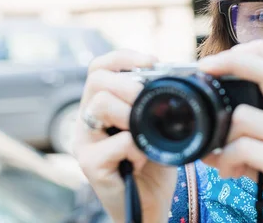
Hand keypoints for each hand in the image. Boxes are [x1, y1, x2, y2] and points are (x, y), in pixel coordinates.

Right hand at [73, 50, 176, 222]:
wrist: (148, 204)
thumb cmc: (152, 162)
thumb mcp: (157, 125)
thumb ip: (157, 102)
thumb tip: (177, 74)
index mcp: (101, 105)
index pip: (100, 67)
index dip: (124, 57)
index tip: (152, 62)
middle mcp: (87, 120)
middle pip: (97, 80)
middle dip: (129, 84)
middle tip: (148, 99)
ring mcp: (85, 143)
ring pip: (100, 105)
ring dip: (131, 112)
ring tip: (145, 131)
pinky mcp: (91, 165)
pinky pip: (116, 143)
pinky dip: (137, 146)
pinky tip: (143, 158)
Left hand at [199, 40, 262, 222]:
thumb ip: (252, 142)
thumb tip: (210, 147)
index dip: (250, 50)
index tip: (218, 60)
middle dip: (233, 60)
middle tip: (206, 70)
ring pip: (244, 115)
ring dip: (223, 138)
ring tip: (224, 160)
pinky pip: (243, 148)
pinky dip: (227, 161)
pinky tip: (232, 174)